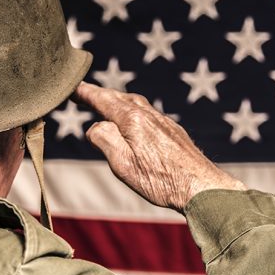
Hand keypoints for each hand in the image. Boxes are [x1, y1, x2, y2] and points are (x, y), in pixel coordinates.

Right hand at [72, 82, 246, 211]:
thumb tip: (95, 125)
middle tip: (85, 94)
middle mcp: (150, 115)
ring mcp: (164, 122)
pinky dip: (135, 112)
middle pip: (120, 98)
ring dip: (119, 102)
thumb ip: (104, 139)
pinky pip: (149, 114)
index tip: (73, 87)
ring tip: (107, 106)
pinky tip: (135, 123)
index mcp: (133, 119)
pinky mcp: (174, 132)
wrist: (201, 187)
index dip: (86, 93)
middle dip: (101, 95)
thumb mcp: (122, 163)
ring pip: (137, 104)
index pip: (103, 100)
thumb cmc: (161, 180)